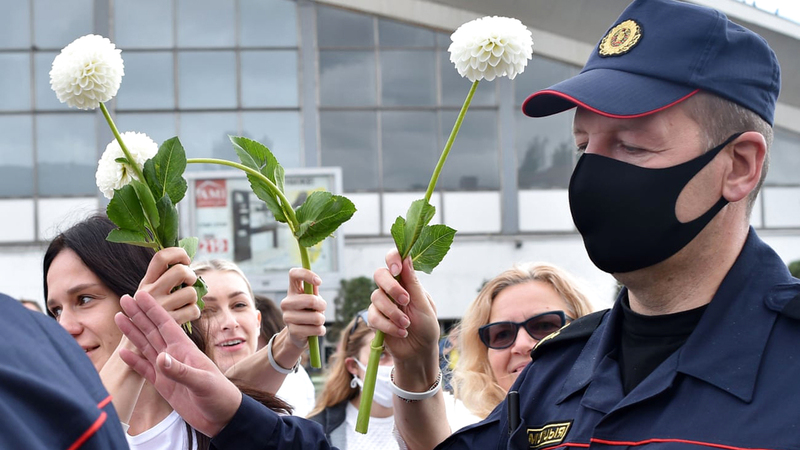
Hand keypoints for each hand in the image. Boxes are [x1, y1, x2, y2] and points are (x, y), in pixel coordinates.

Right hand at [115, 291, 241, 437]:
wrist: (222, 417)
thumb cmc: (219, 395)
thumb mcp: (202, 382)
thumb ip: (181, 371)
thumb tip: (160, 358)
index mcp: (185, 349)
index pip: (166, 324)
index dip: (154, 309)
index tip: (141, 294)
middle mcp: (174, 355)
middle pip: (152, 330)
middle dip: (138, 314)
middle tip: (124, 298)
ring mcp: (168, 369)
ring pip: (146, 346)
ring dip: (133, 333)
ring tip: (119, 318)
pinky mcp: (163, 384)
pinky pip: (145, 370)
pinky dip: (134, 361)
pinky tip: (123, 352)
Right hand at [138, 247, 199, 324]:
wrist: (138, 342)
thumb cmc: (149, 313)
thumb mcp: (149, 292)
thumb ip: (163, 276)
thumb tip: (186, 258)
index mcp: (146, 281)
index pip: (161, 256)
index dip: (178, 253)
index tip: (185, 260)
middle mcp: (150, 293)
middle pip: (181, 271)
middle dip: (191, 275)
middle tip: (188, 283)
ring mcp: (159, 308)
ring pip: (191, 292)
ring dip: (193, 297)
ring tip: (185, 302)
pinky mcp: (168, 323)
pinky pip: (193, 310)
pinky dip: (194, 312)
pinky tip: (185, 314)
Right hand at [281, 268, 326, 349]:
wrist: (298, 334)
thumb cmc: (308, 312)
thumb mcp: (312, 300)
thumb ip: (314, 291)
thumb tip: (315, 283)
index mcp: (292, 290)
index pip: (294, 274)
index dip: (307, 274)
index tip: (319, 281)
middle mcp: (286, 302)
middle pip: (311, 300)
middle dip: (322, 306)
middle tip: (321, 309)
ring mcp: (287, 317)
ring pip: (316, 317)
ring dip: (321, 320)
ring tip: (316, 321)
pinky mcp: (292, 331)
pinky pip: (316, 329)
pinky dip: (320, 330)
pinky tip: (314, 330)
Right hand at [369, 250, 439, 370]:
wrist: (419, 352)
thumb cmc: (426, 326)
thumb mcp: (424, 304)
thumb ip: (413, 283)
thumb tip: (407, 258)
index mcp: (406, 281)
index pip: (394, 260)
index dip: (392, 258)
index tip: (397, 267)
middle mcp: (391, 289)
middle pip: (379, 274)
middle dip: (391, 287)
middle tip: (405, 300)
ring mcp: (381, 304)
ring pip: (375, 297)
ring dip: (393, 312)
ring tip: (406, 324)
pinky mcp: (375, 319)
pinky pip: (373, 317)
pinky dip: (388, 326)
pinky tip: (401, 332)